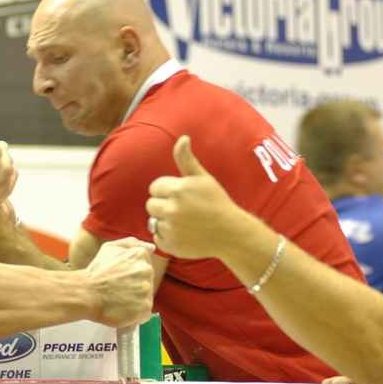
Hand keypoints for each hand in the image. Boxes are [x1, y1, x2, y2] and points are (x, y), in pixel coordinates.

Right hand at [83, 238, 153, 327]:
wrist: (86, 293)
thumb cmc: (95, 272)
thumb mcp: (109, 248)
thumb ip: (131, 243)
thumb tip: (152, 248)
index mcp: (140, 255)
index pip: (144, 266)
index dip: (131, 273)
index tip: (119, 277)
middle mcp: (147, 271)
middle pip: (146, 281)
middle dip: (134, 285)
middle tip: (118, 288)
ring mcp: (147, 290)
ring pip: (145, 296)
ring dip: (135, 299)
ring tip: (119, 298)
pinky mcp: (145, 308)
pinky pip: (144, 311)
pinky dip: (134, 313)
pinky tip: (122, 308)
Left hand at [146, 135, 241, 258]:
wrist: (232, 233)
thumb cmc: (217, 202)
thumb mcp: (203, 178)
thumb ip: (186, 160)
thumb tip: (182, 138)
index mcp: (178, 189)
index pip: (154, 187)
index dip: (167, 190)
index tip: (182, 195)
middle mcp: (172, 209)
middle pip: (151, 204)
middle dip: (163, 205)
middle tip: (183, 209)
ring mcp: (171, 228)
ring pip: (154, 221)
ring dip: (165, 221)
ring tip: (185, 221)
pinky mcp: (170, 245)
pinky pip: (157, 237)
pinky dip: (167, 236)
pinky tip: (184, 233)